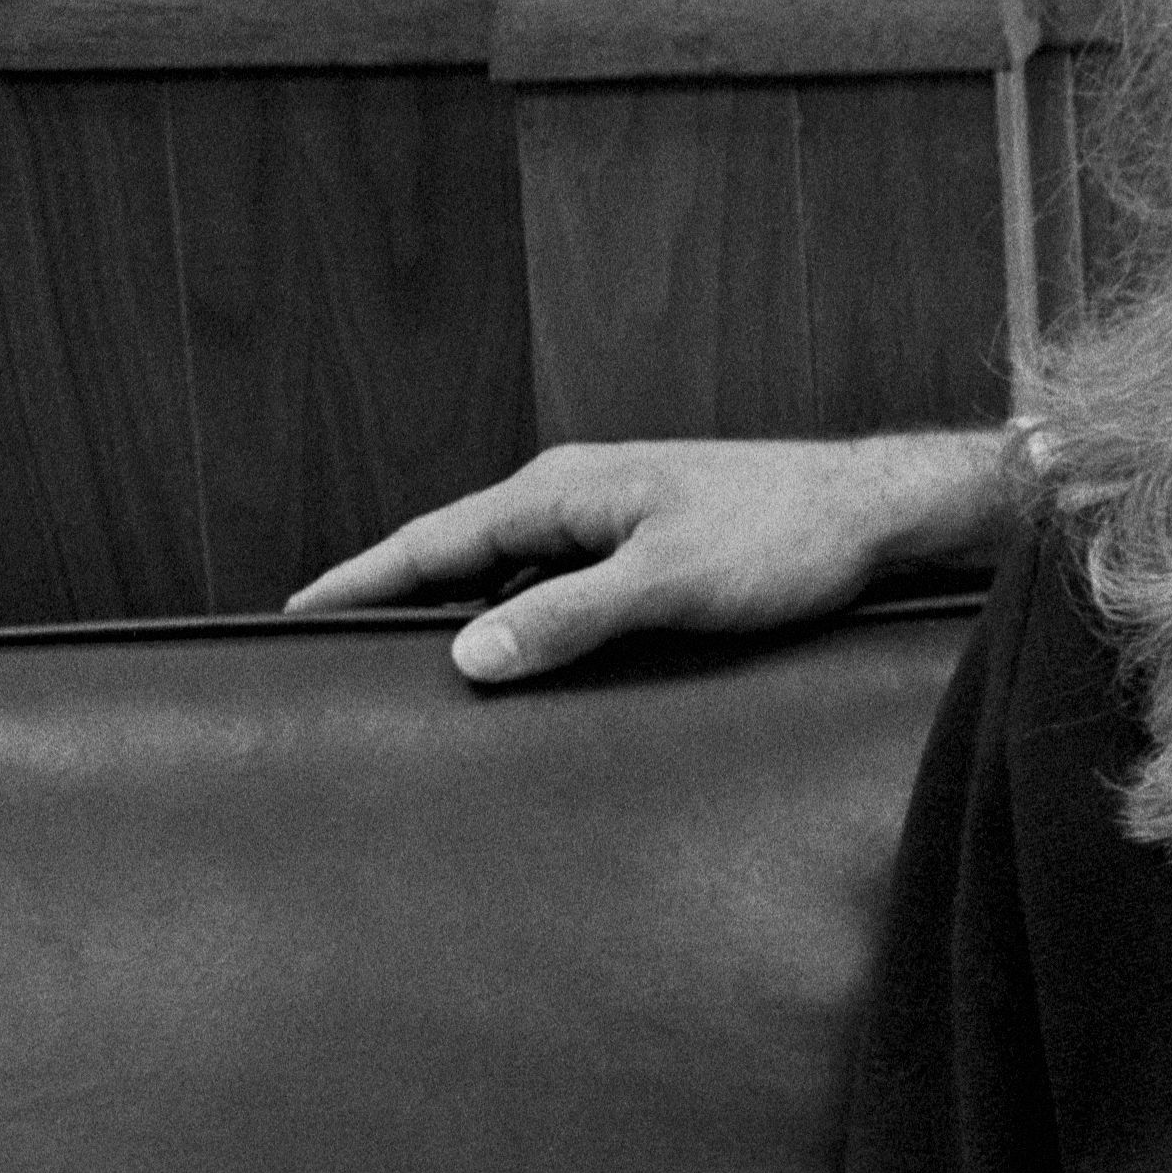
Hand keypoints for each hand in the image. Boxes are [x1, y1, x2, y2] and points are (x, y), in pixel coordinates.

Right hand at [285, 432, 1017, 680]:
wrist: (877, 512)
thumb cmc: (782, 536)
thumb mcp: (668, 584)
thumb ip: (569, 618)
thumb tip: (468, 656)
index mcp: (560, 492)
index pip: (432, 542)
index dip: (361, 581)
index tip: (294, 616)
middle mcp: (577, 497)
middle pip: (464, 558)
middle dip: (403, 604)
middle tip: (341, 661)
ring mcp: (615, 521)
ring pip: (517, 577)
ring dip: (475, 621)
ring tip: (424, 680)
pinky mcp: (653, 547)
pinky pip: (565, 588)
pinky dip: (535, 624)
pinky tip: (533, 668)